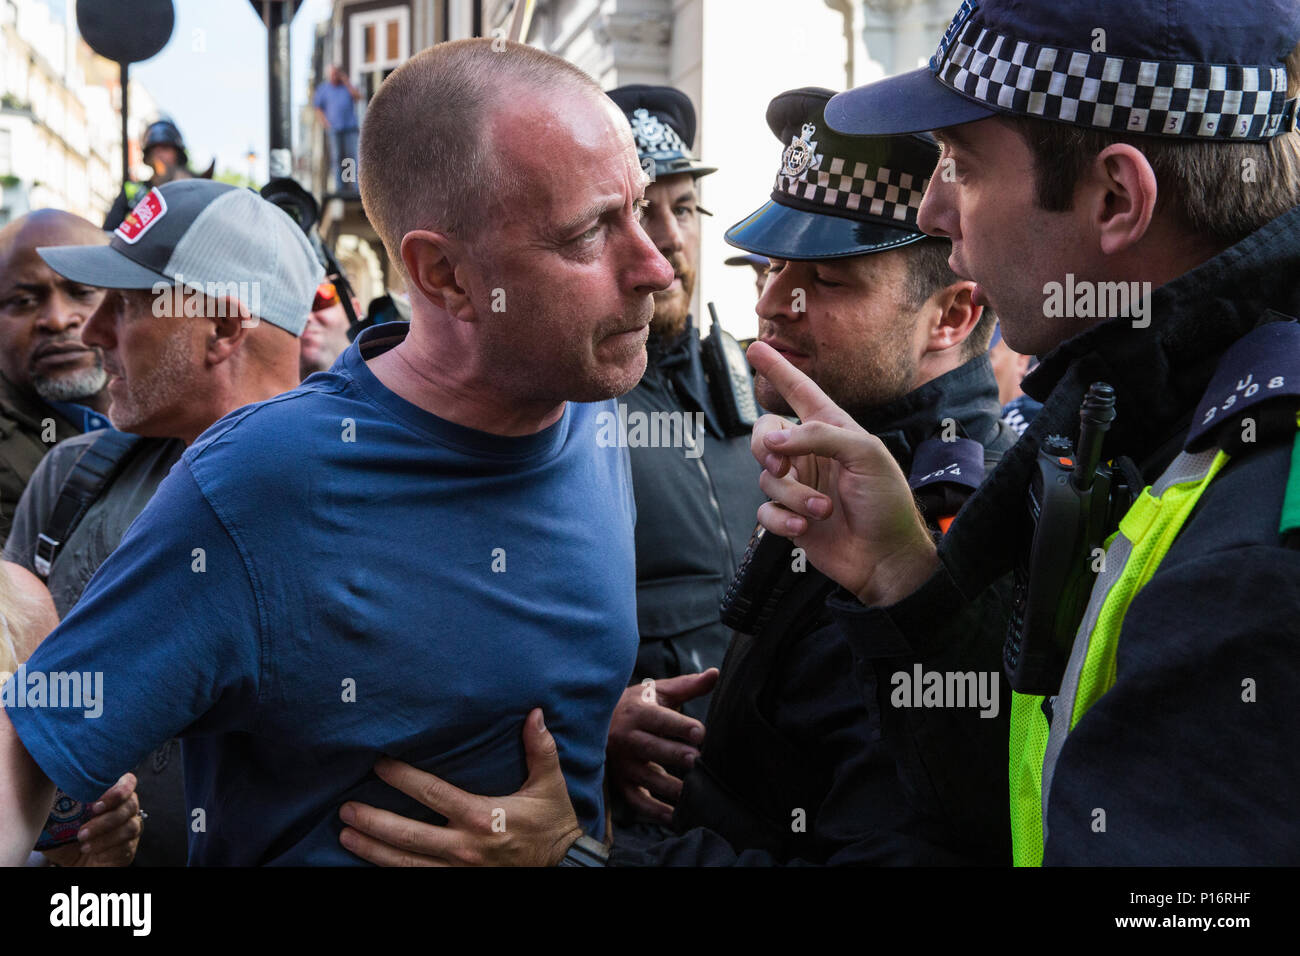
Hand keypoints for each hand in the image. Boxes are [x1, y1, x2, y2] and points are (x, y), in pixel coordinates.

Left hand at [43, 773, 141, 867]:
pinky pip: (125, 845)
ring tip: (83, 840)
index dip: (119, 788)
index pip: (127, 782)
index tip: (96, 802)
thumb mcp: (59, 821)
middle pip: (131, 804)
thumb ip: (59, 806)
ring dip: (104, 833)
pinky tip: (91, 849)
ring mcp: (131, 828)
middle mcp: (127, 809)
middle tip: (87, 823)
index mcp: (113, 795)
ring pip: (130, 826)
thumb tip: (43, 795)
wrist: (73, 862)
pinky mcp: (129, 848)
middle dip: (107, 815)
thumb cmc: (68, 837)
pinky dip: (106, 847)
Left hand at [338, 709, 582, 865]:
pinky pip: (420, 879)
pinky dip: (393, 871)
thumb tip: (535, 712)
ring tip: (346, 835)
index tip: (379, 764)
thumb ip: (540, 748)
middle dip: (373, 820)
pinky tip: (372, 862)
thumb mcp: (550, 784)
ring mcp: (459, 870)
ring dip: (372, 850)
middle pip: (408, 835)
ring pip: (405, 863)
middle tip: (345, 809)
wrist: (564, 868)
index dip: (402, 779)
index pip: (432, 794)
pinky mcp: (459, 883)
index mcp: (482, 816)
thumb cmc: (553, 823)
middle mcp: (465, 846)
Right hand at [606, 670, 718, 824]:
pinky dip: (655, 812)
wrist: (599, 721)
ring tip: (693, 793)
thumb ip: (688, 686)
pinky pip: (637, 801)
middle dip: (675, 755)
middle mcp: (626, 738)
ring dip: (669, 786)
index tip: (701, 732)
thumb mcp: (658, 692)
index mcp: (637, 712)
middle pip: (652, 748)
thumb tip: (715, 673)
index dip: (680, 726)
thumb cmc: (638, 705)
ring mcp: (621, 763)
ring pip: (645, 777)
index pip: (660, 719)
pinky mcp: (621, 782)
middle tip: (698, 761)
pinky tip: (677, 816)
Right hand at [747, 341, 938, 606]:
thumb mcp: (865, 453)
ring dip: (794, 495)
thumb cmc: (887, 501)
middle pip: (765, 434)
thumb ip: (818, 436)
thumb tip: (773, 440)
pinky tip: (803, 527)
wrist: (887, 557)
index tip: (757, 347)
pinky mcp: (790, 517)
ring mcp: (799, 486)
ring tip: (823, 509)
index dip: (778, 370)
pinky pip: (766, 510)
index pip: (800, 392)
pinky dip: (781, 517)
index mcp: (832, 430)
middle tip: (783, 465)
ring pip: (767, 477)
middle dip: (766, 447)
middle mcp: (811, 455)